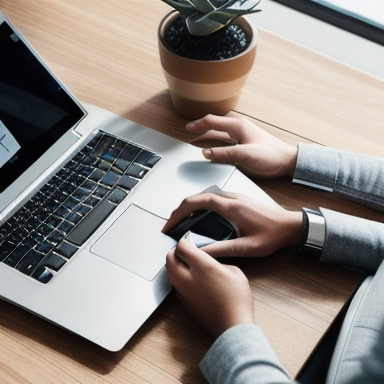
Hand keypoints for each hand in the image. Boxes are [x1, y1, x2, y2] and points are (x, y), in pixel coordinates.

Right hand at [162, 191, 302, 257]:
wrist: (291, 226)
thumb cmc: (273, 235)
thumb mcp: (246, 248)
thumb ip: (221, 249)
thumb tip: (199, 251)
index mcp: (230, 207)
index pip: (196, 202)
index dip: (178, 213)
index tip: (170, 224)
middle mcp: (230, 198)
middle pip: (196, 197)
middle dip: (179, 210)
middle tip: (171, 225)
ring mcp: (234, 197)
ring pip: (203, 196)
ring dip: (189, 207)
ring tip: (181, 222)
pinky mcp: (237, 199)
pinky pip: (212, 198)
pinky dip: (200, 205)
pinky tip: (199, 217)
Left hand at [166, 232, 253, 338]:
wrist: (232, 327)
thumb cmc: (237, 299)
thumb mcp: (234, 271)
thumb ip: (217, 262)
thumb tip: (208, 262)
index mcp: (201, 266)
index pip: (182, 247)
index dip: (185, 240)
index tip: (189, 239)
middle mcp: (187, 277)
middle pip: (170, 258)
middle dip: (175, 251)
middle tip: (185, 249)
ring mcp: (183, 291)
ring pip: (170, 271)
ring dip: (175, 264)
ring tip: (187, 262)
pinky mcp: (183, 302)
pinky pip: (175, 283)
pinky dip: (178, 276)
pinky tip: (190, 277)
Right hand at [187, 113, 297, 178]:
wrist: (286, 161)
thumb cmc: (271, 155)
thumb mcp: (245, 154)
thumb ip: (224, 153)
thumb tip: (206, 153)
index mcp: (238, 126)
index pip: (212, 122)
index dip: (198, 124)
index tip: (187, 128)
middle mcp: (239, 129)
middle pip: (215, 126)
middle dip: (201, 129)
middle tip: (189, 133)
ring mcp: (242, 136)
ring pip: (220, 134)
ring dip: (208, 136)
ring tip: (197, 141)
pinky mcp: (245, 145)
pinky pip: (226, 141)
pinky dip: (216, 143)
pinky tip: (213, 150)